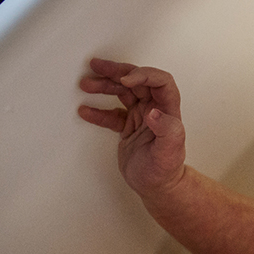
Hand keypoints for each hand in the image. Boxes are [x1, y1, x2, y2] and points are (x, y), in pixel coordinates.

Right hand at [79, 58, 186, 197]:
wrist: (157, 187)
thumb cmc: (166, 171)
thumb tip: (154, 113)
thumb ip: (167, 130)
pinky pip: (112, 113)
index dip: (144, 75)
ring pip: (123, 93)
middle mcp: (155, 109)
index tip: (125, 80)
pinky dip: (98, 111)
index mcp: (168, 110)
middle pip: (137, 81)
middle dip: (117, 72)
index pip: (160, 82)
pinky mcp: (129, 126)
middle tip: (97, 66)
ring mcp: (141, 117)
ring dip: (105, 86)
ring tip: (86, 84)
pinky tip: (85, 111)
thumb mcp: (169, 152)